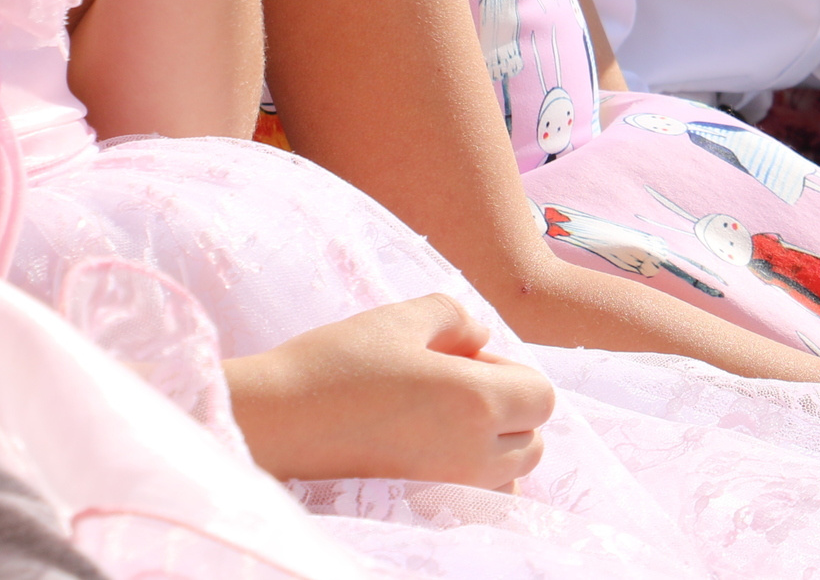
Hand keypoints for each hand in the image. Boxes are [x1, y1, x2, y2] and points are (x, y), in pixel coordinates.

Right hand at [223, 294, 553, 489]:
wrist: (275, 420)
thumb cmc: (337, 363)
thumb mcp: (403, 318)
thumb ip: (458, 318)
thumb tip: (481, 340)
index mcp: (478, 403)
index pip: (543, 398)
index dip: (512, 372)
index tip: (466, 359)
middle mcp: (474, 453)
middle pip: (534, 439)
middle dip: (510, 408)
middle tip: (453, 382)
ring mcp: (448, 484)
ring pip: (511, 472)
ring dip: (496, 442)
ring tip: (442, 414)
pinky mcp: (421, 502)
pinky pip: (478, 495)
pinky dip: (474, 474)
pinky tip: (432, 445)